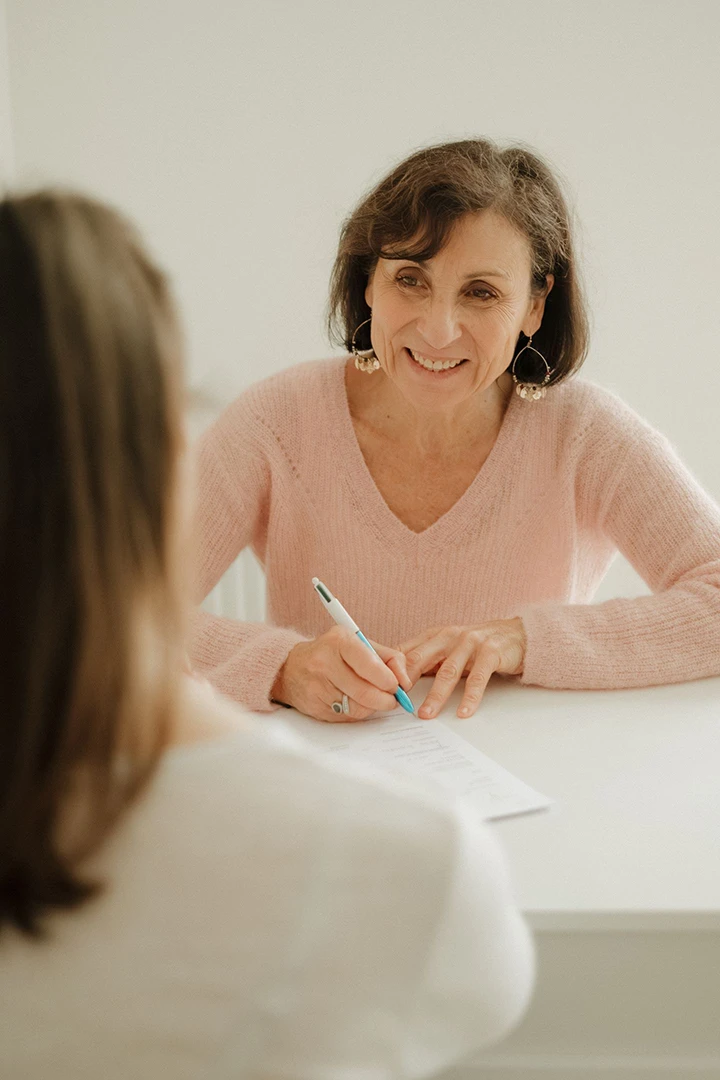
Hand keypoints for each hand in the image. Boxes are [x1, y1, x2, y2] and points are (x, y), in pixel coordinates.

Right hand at [271, 625, 411, 722]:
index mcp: (339, 641)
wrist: (290, 668)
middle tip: (392, 699)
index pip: (372, 666)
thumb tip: (406, 679)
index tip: (397, 685)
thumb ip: (387, 657)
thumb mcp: (358, 643)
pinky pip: (347, 717)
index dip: (390, 680)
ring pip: (358, 708)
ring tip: (375, 699)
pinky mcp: (315, 707)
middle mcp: (324, 663)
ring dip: (373, 707)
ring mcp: (317, 687)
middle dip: (386, 699)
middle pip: (366, 692)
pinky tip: (355, 702)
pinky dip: (358, 712)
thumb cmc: (330, 653)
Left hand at [398, 618, 526, 718]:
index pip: (406, 650)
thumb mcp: (448, 647)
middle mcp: (450, 636)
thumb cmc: (477, 645)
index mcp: (435, 635)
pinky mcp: (491, 653)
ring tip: (426, 714)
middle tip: (395, 701)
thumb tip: (396, 680)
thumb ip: (426, 659)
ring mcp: (470, 643)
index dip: (391, 669)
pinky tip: (464, 712)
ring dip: (436, 695)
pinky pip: (478, 678)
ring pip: (448, 672)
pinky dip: (470, 697)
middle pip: (421, 658)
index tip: (379, 688)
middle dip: (406, 680)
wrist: (517, 634)